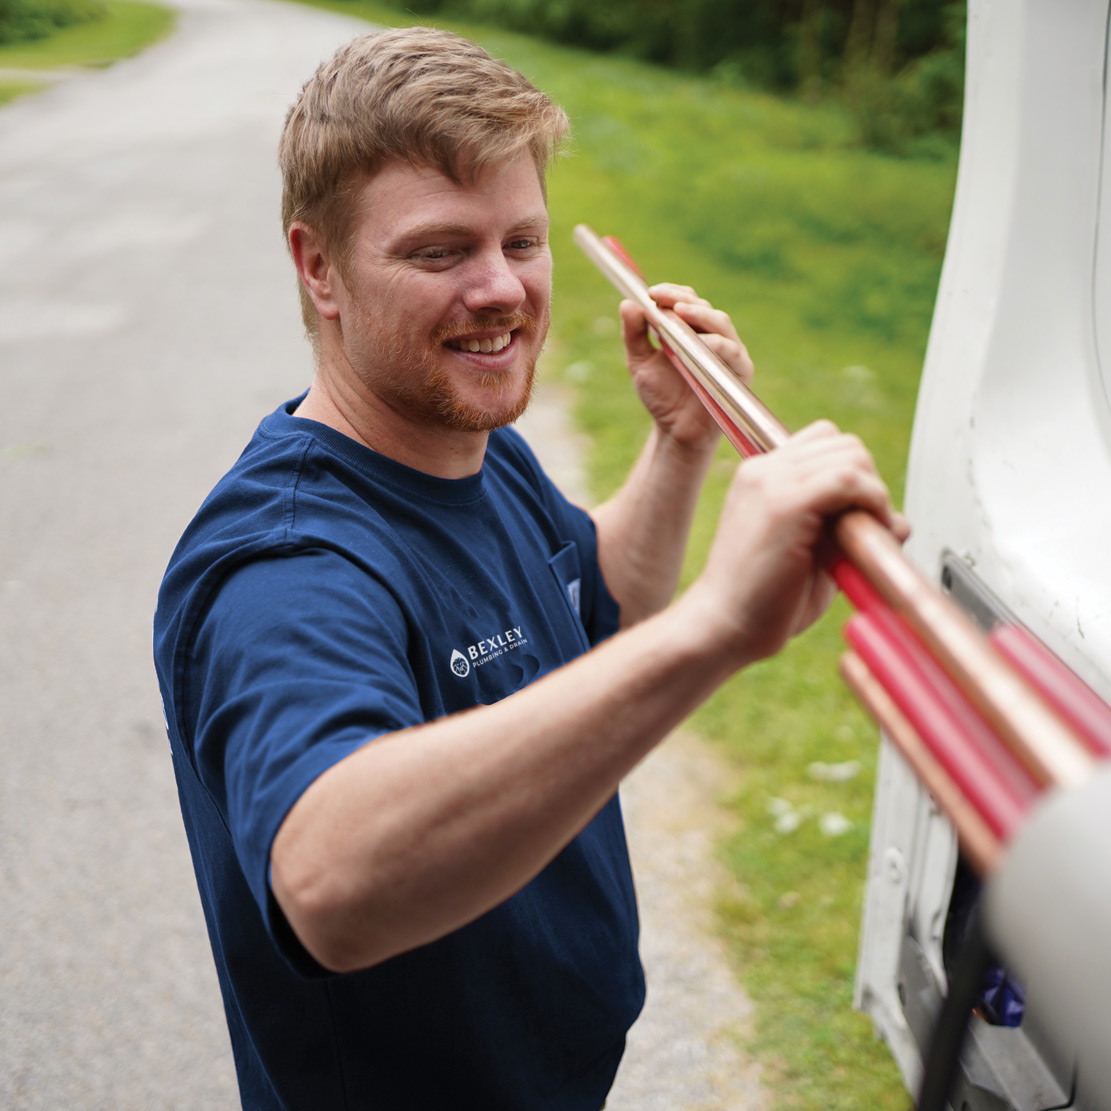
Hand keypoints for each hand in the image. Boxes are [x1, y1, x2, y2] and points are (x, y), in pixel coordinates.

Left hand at [620, 283, 752, 455]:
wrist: (675, 431)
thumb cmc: (661, 396)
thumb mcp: (640, 363)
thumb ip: (633, 335)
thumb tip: (627, 303)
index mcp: (689, 329)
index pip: (685, 300)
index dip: (670, 292)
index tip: (651, 292)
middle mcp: (711, 335)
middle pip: (703, 307)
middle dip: (682, 299)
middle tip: (663, 299)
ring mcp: (728, 351)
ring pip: (720, 322)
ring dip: (700, 315)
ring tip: (679, 312)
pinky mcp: (740, 370)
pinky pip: (732, 351)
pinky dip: (718, 343)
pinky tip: (702, 342)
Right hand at [687, 421, 909, 665]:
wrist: (722, 627)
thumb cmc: (763, 602)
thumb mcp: (814, 558)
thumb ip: (850, 533)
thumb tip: (900, 521)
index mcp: (761, 476)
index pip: (823, 442)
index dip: (851, 474)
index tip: (855, 518)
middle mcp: (763, 471)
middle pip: (843, 444)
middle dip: (867, 482)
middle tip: (864, 530)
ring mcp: (770, 482)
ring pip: (850, 455)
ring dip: (871, 493)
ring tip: (864, 536)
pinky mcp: (783, 504)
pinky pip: (848, 479)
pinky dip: (871, 501)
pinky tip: (864, 535)